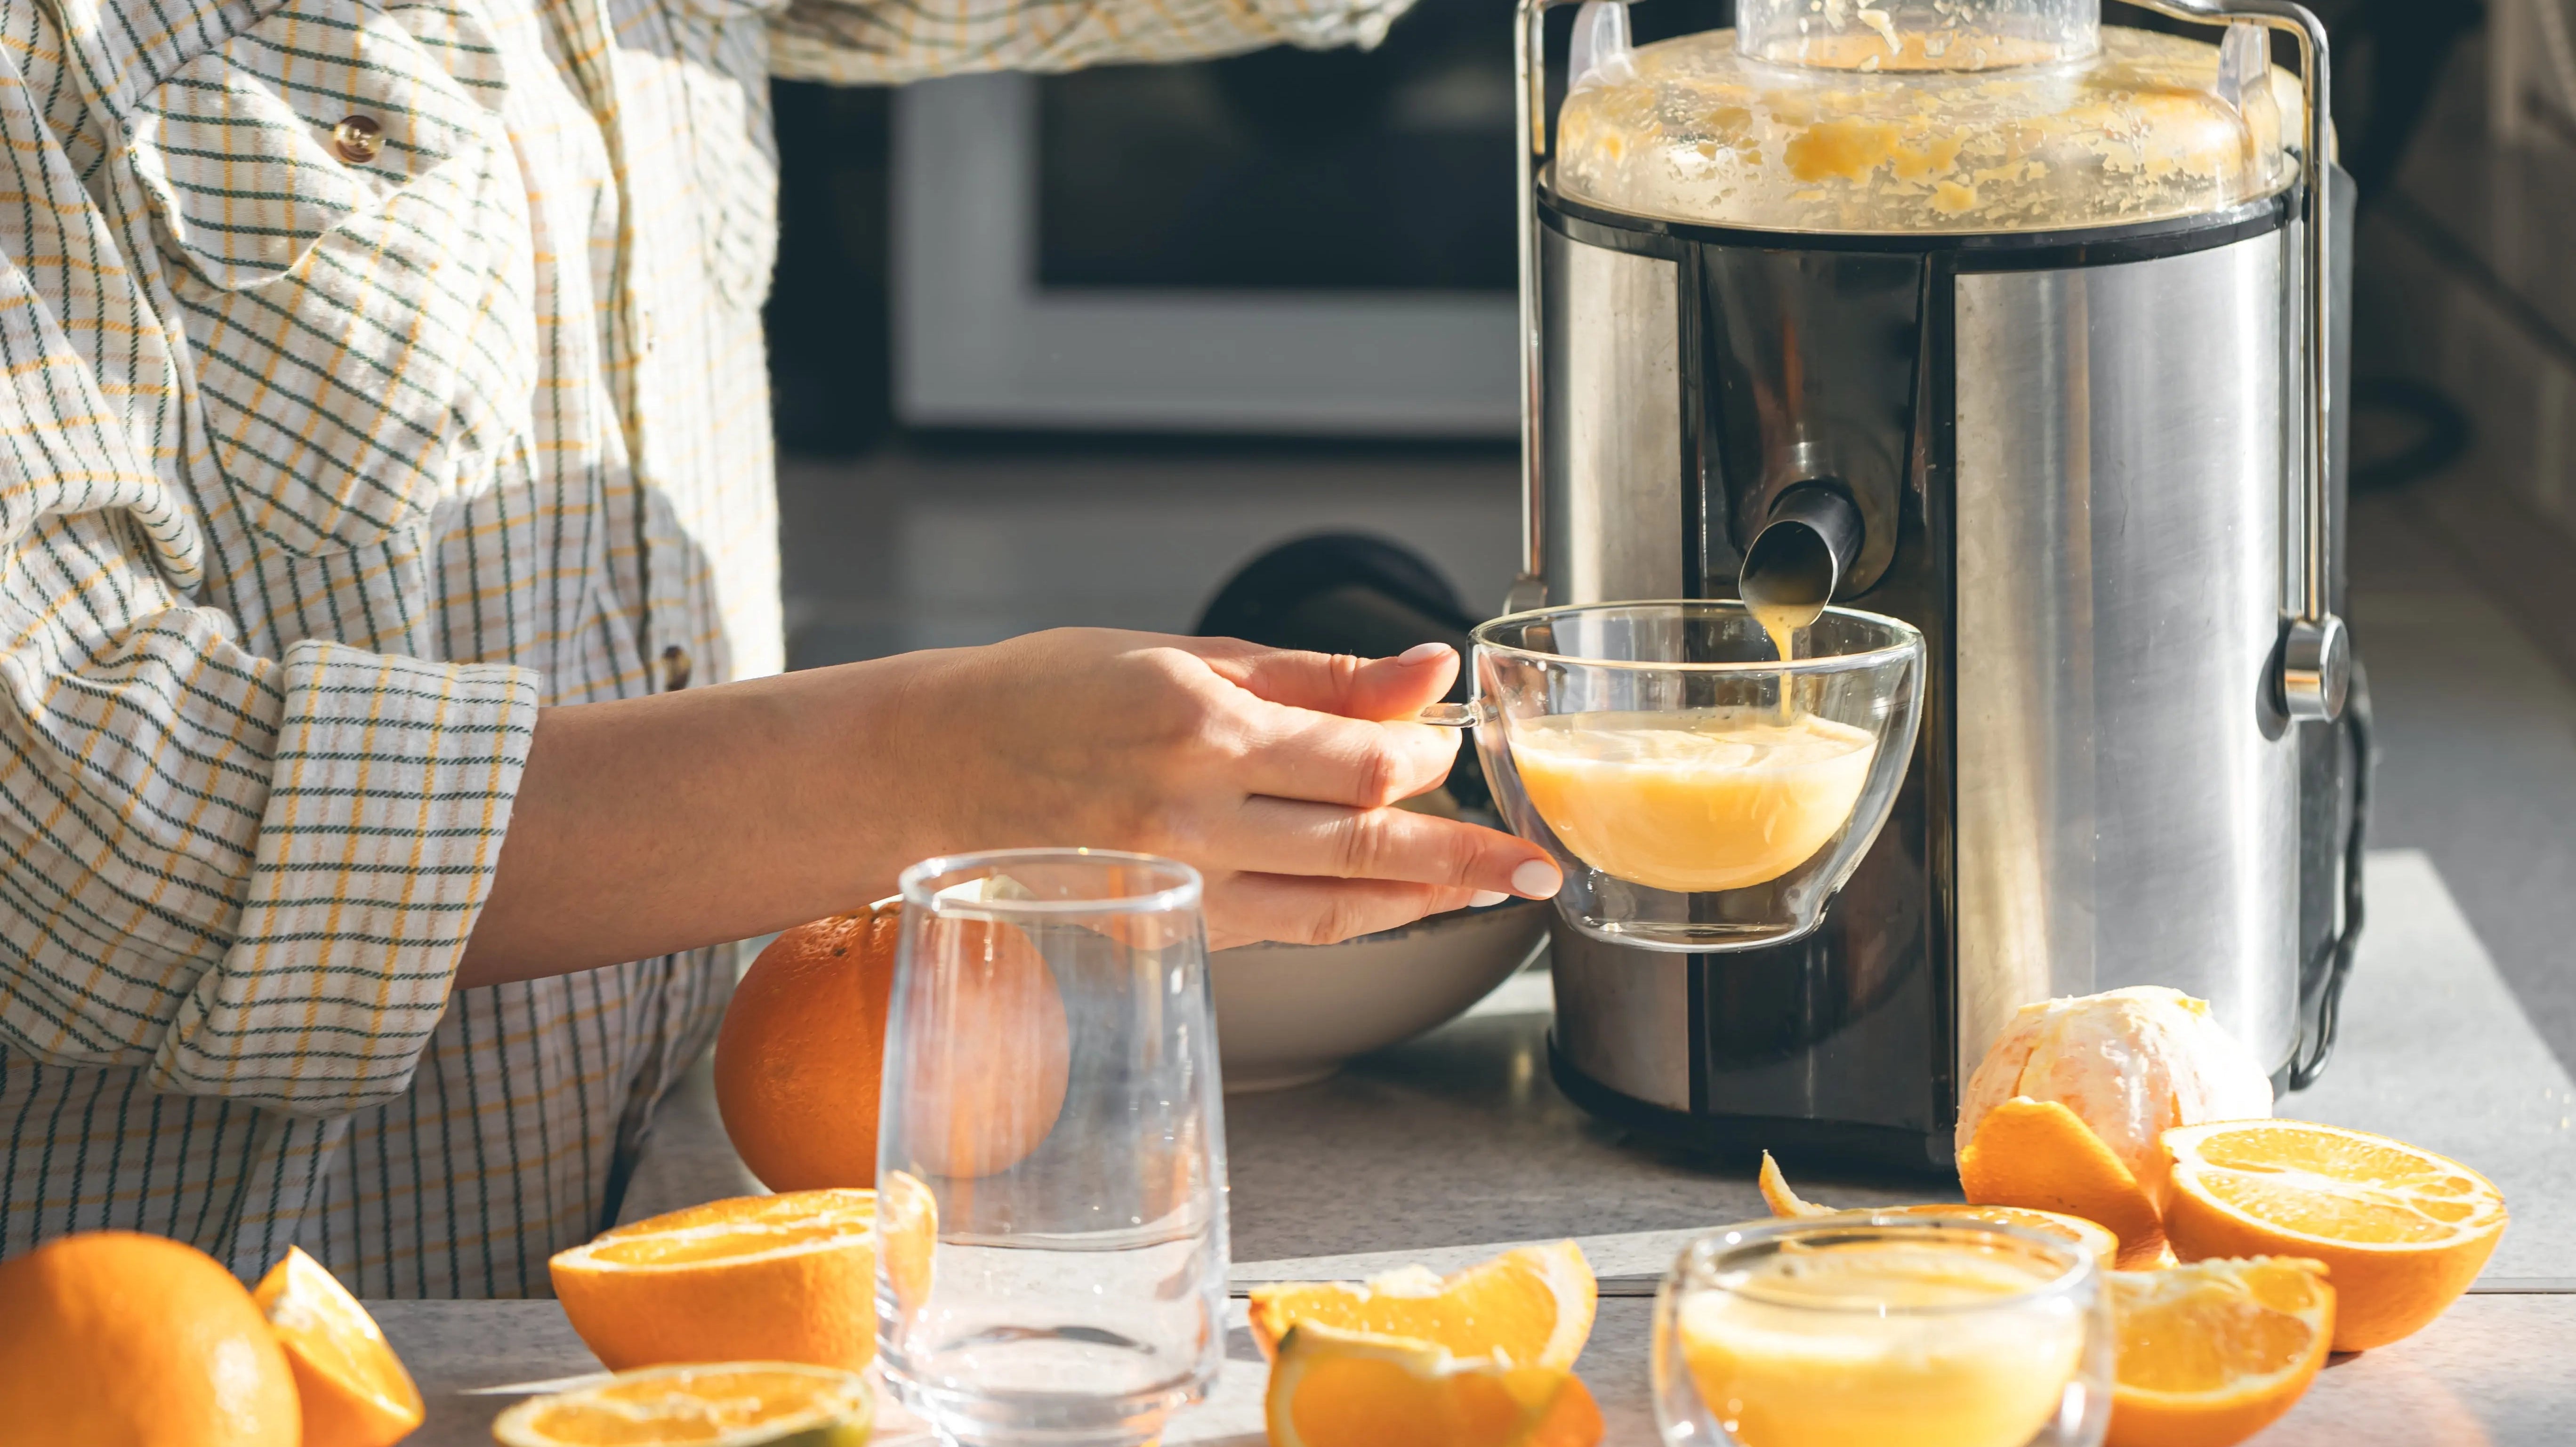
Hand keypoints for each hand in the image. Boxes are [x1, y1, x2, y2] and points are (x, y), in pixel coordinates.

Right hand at [466, 630, 1562, 987]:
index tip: (1456, 741)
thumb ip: (1310, 676)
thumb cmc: (1042, 696)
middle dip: (1468, 855)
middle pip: (1367, 843)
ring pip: (1336, 905)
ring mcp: (1176, 880)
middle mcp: (1190, 812)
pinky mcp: (1167, 925)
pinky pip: (1286, 929)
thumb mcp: (1177, 653)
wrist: (922, 772)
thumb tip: (1424, 669)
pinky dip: (1355, 918)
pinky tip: (1399, 903)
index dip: (1431, 755)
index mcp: (1195, 724)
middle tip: (1540, 860)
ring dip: (1427, 900)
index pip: (1362, 756)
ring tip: (1497, 892)